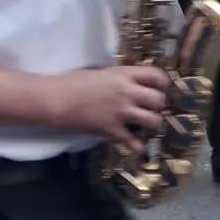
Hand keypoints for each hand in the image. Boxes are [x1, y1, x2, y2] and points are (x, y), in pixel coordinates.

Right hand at [54, 66, 168, 153]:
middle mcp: (128, 92)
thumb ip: (121, 78)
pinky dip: (137, 146)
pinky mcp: (113, 130)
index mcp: (125, 74)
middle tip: (149, 108)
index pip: (157, 76)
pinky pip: (134, 142)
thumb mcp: (104, 73)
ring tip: (145, 125)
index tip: (158, 89)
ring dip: (151, 124)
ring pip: (153, 120)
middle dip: (157, 105)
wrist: (58, 99)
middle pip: (159, 100)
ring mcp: (121, 112)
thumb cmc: (75, 82)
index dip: (161, 84)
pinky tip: (136, 146)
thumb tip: (134, 84)